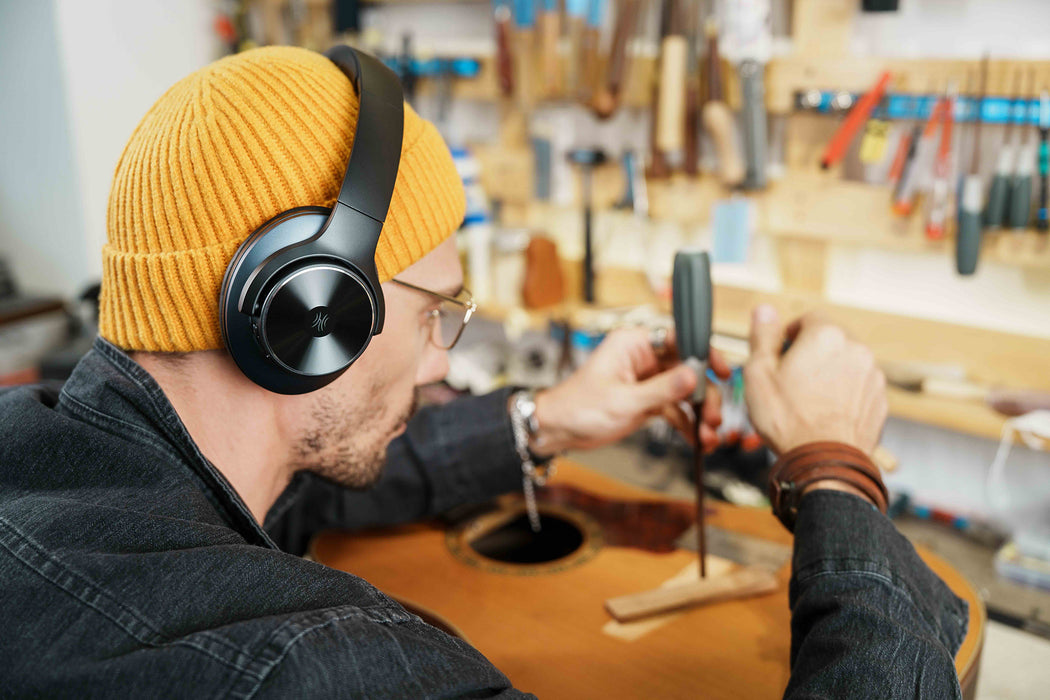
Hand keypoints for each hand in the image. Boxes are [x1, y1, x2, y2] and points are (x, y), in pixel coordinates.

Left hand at [530, 327, 730, 454]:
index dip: (704, 352)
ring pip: (685, 391)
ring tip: (708, 435)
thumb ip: (662, 389)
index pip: (678, 338)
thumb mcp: (624, 401)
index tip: (722, 371)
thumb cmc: (579, 407)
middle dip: (703, 394)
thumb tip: (695, 375)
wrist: (559, 431)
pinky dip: (688, 424)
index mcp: (634, 344)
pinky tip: (698, 440)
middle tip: (712, 417)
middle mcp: (643, 358)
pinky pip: (676, 409)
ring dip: (699, 413)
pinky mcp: (647, 400)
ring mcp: (647, 380)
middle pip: (688, 368)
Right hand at [743, 305, 887, 455]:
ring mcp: (872, 375)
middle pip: (830, 340)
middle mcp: (855, 349)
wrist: (824, 463)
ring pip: (845, 363)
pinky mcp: (880, 399)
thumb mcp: (759, 374)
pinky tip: (825, 413)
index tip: (781, 355)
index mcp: (825, 336)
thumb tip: (764, 310)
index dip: (791, 335)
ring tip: (808, 401)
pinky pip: (858, 386)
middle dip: (812, 354)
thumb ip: (763, 336)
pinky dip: (844, 394)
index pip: (809, 318)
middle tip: (791, 380)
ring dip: (829, 373)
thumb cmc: (789, 420)